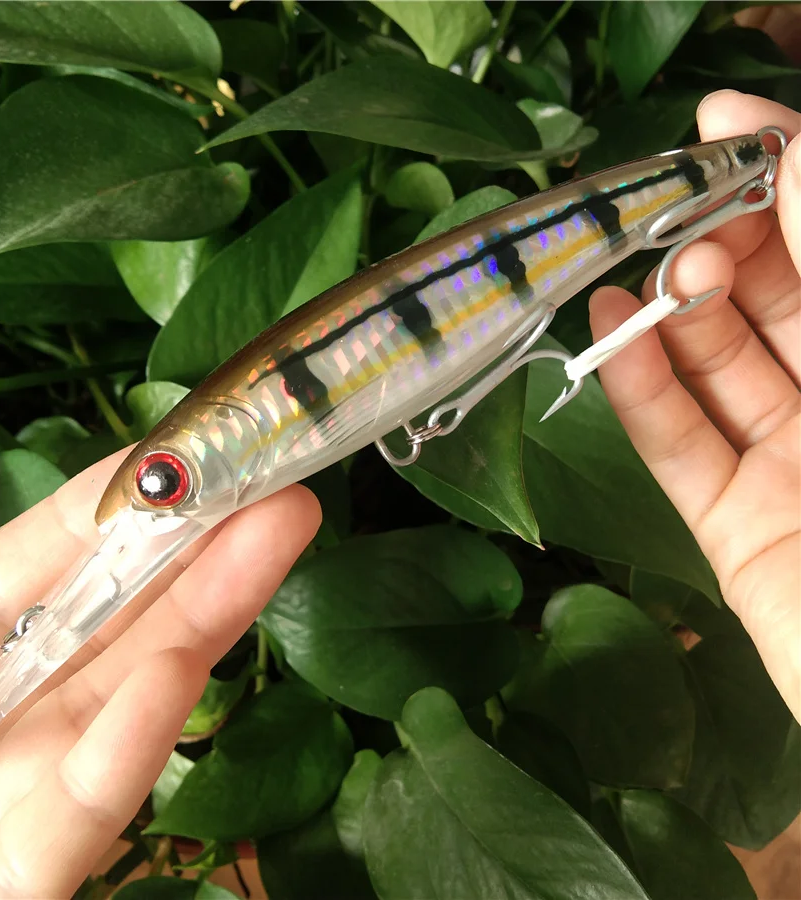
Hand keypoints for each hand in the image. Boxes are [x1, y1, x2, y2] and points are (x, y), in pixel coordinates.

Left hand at [0, 452, 319, 898]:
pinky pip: (53, 841)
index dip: (85, 522)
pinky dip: (115, 762)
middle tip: (269, 495)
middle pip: (79, 646)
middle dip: (180, 561)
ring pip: (92, 725)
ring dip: (188, 631)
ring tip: (269, 546)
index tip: (166, 464)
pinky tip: (177, 679)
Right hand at [590, 90, 799, 720]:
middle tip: (669, 214)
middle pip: (776, 299)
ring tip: (629, 269)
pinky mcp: (733, 529)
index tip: (720, 125)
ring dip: (669, 313)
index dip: (784, 174)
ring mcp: (791, 468)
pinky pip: (679, 446)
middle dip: (719, 245)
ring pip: (717, 368)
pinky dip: (637, 389)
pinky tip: (603, 331)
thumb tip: (786, 139)